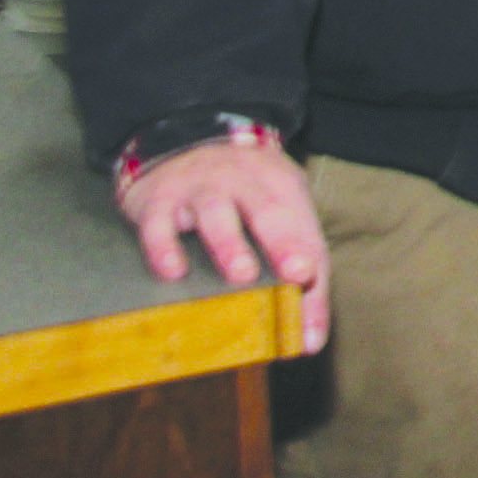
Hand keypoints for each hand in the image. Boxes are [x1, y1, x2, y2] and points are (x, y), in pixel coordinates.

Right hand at [118, 137, 331, 349]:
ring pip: (218, 212)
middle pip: (270, 210)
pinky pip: (160, 223)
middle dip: (286, 243)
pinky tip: (173, 272)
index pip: (304, 226)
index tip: (317, 290)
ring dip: (231, 244)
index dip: (314, 257)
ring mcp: (201, 188)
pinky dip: (165, 247)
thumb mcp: (277, 213)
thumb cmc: (242, 191)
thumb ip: (296, 275)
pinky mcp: (160, 200)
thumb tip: (308, 343)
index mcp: (281, 187)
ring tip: (242, 274)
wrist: (185, 134)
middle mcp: (245, 183)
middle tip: (297, 275)